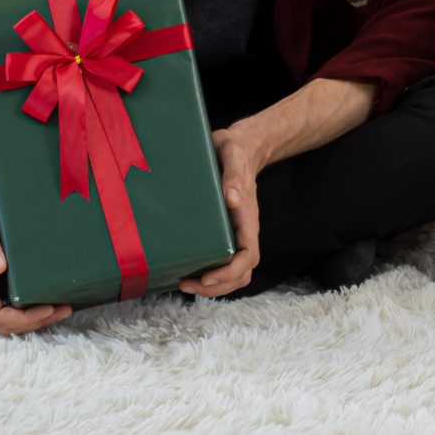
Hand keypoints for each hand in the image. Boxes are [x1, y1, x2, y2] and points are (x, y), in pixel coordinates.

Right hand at [0, 172, 71, 335]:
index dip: (24, 319)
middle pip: (4, 324)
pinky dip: (30, 310)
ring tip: (63, 307)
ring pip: (8, 320)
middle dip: (35, 322)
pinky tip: (50, 300)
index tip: (49, 308)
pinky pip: (10, 308)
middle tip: (65, 309)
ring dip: (35, 319)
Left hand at [179, 126, 266, 297]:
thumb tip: (232, 198)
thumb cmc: (235, 151)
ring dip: (213, 286)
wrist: (241, 148)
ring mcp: (236, 234)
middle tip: (188, 285)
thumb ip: (233, 174)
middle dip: (217, 287)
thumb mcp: (232, 154)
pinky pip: (223, 263)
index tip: (206, 276)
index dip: (229, 273)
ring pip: (235, 273)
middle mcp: (245, 230)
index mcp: (248, 217)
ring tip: (186, 283)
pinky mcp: (226, 233)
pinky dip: (209, 275)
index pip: (248, 256)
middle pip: (242, 273)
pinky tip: (188, 271)